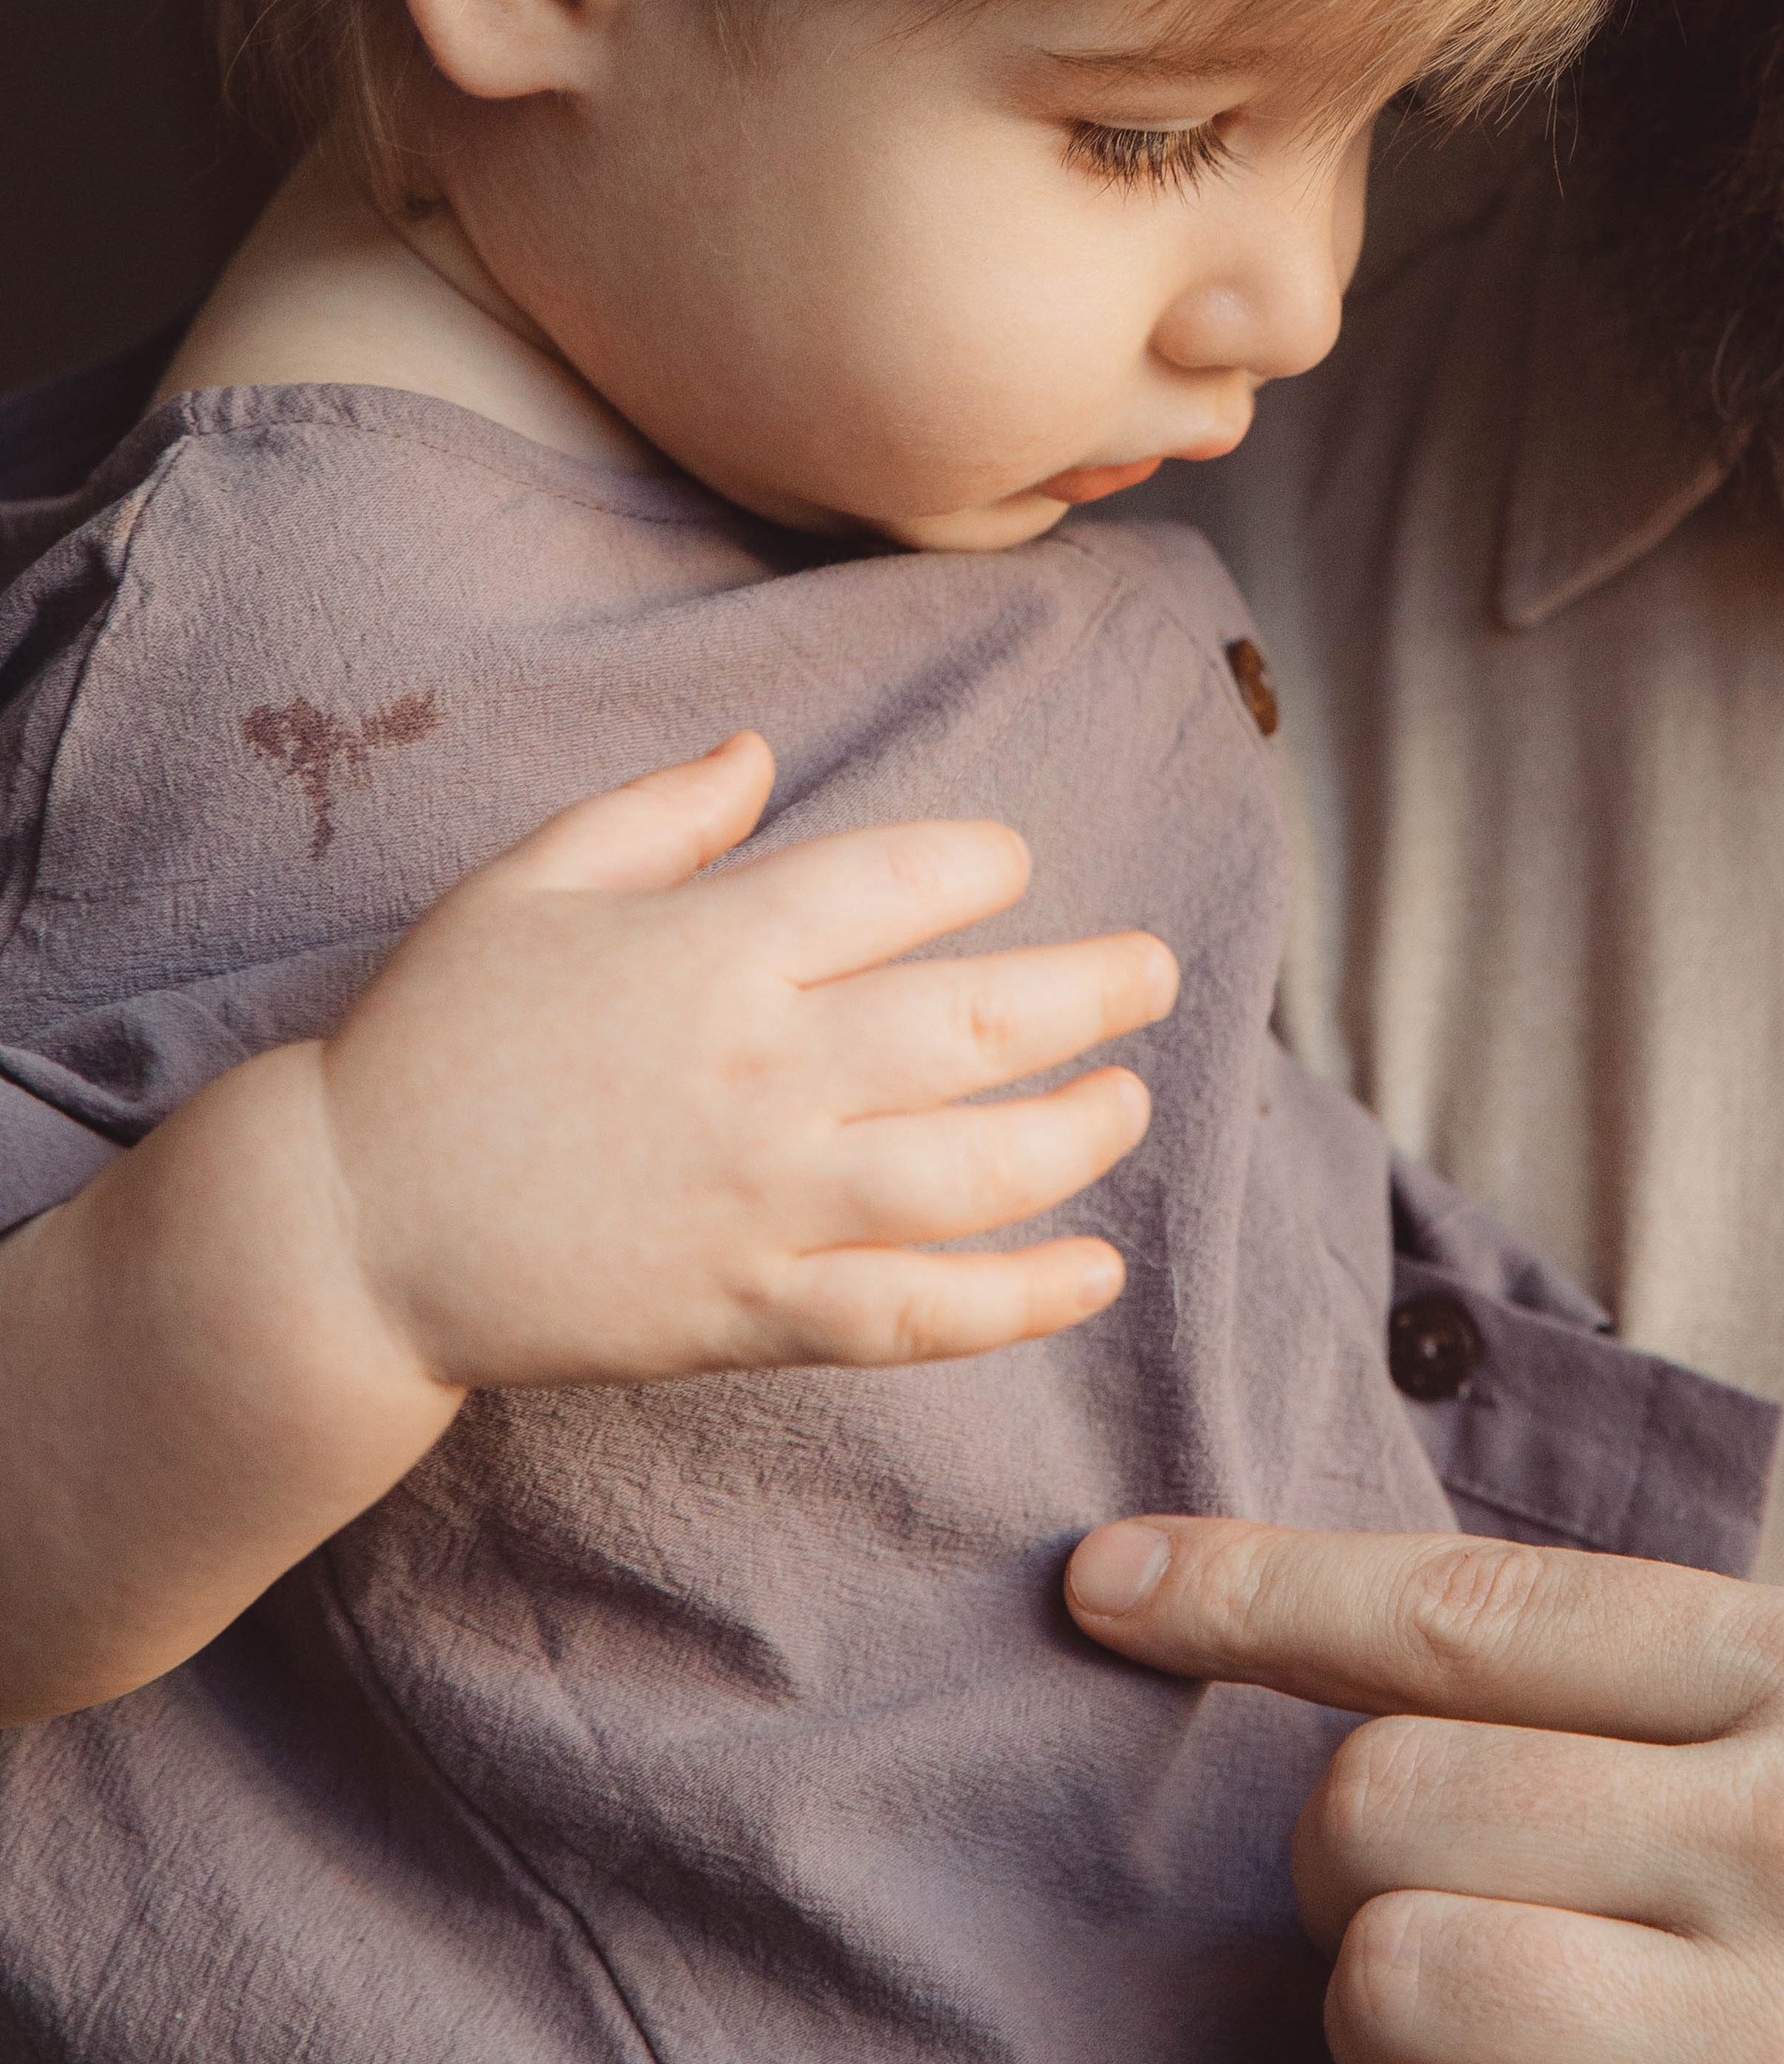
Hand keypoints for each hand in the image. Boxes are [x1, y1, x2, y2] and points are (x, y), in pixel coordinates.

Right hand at [306, 729, 1165, 1392]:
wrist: (346, 1228)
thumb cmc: (433, 1039)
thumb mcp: (526, 884)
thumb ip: (656, 813)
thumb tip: (759, 751)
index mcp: (714, 946)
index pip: (901, 880)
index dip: (980, 861)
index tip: (1010, 863)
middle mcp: (764, 1068)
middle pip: (977, 1021)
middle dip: (1091, 989)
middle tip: (1157, 971)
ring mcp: (765, 1199)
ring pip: (974, 1168)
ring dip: (1078, 1131)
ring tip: (1129, 1098)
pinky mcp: (750, 1310)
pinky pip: (915, 1312)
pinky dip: (1019, 1301)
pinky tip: (1094, 1271)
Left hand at [1065, 1521, 1783, 2063]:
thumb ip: (1701, 1692)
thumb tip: (1417, 1670)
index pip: (1471, 1602)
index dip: (1253, 1589)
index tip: (1112, 1583)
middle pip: (1386, 1799)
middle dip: (1341, 1868)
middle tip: (1409, 1925)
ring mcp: (1775, 2052)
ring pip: (1383, 1989)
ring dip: (1366, 2046)